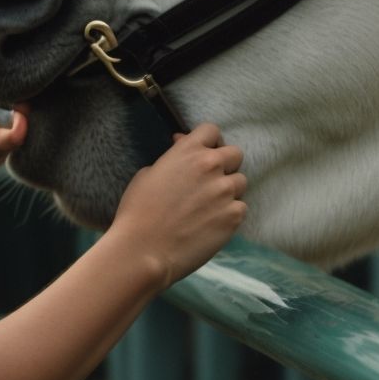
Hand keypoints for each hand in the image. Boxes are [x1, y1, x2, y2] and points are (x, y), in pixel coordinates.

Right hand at [109, 124, 247, 287]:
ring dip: (229, 190)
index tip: (205, 153)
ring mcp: (225, 190)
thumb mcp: (148, 173)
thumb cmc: (137, 212)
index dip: (210, 142)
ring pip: (240, 182)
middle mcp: (211, 165)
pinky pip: (241, 208)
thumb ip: (173, 158)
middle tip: (210, 181)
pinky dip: (230, 214)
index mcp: (188, 151)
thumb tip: (182, 146)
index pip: (212, 130)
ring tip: (209, 206)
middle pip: (235, 154)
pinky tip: (212, 223)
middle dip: (225, 165)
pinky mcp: (234, 215)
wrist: (143, 249)